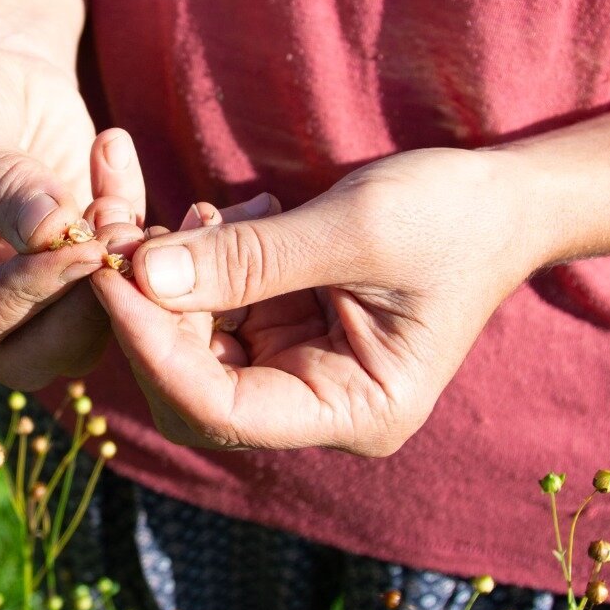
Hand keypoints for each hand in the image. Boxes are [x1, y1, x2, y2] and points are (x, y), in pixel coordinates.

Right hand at [0, 38, 145, 388]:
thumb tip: (49, 231)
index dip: (28, 292)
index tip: (80, 246)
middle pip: (30, 355)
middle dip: (83, 308)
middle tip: (117, 236)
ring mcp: (25, 297)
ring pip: (85, 336)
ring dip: (117, 274)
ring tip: (113, 189)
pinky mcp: (78, 273)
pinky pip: (121, 282)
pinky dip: (136, 231)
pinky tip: (115, 155)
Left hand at [91, 147, 542, 453]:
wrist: (500, 197)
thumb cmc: (450, 216)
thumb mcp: (353, 229)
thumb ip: (248, 261)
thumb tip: (140, 276)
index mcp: (353, 412)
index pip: (220, 409)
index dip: (153, 346)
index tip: (108, 273)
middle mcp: (317, 405)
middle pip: (189, 382)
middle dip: (148, 307)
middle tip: (119, 227)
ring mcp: (296, 367)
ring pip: (190, 339)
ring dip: (170, 274)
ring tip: (206, 207)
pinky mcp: (282, 327)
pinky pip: (211, 305)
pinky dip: (199, 259)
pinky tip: (226, 213)